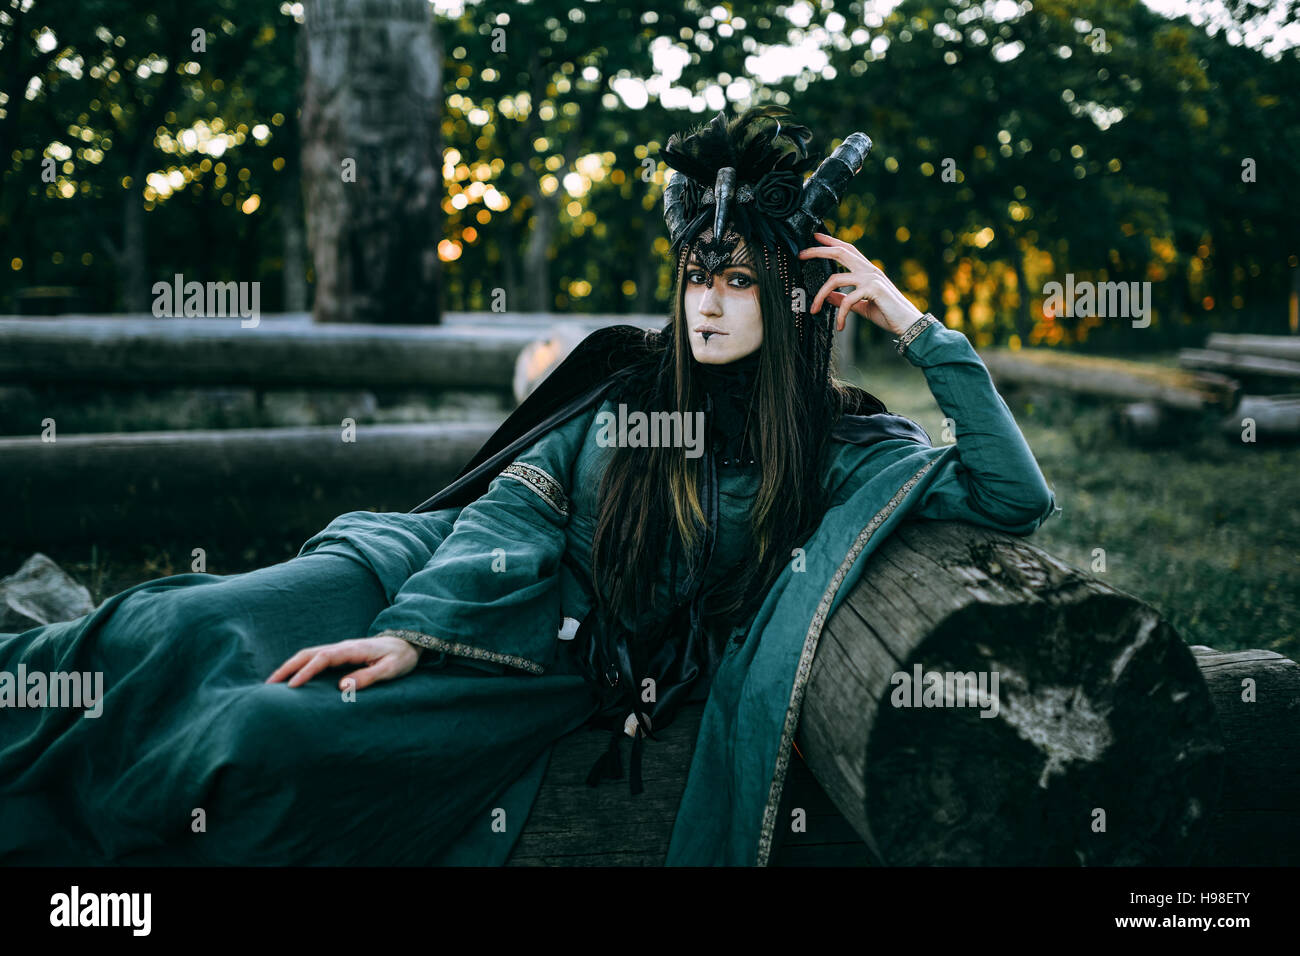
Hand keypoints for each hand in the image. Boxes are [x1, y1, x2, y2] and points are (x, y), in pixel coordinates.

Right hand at [266, 636, 422, 690]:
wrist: (409, 643)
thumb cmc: (401, 658)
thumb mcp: (390, 670)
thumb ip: (368, 677)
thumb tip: (342, 686)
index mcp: (353, 649)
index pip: (323, 658)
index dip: (306, 671)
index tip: (291, 686)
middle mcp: (343, 646)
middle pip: (309, 653)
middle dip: (288, 667)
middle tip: (269, 685)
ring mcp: (340, 649)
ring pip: (309, 654)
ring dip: (290, 666)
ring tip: (273, 683)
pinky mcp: (341, 654)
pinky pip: (315, 658)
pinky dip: (300, 666)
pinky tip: (292, 678)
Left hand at [797, 232, 923, 334]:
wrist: (908, 324)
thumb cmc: (887, 314)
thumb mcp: (860, 306)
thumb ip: (843, 299)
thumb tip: (826, 296)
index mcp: (867, 270)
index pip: (847, 249)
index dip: (831, 241)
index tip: (815, 236)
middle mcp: (869, 270)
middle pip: (840, 252)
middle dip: (818, 251)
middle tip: (800, 254)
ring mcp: (872, 278)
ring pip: (835, 278)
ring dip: (820, 295)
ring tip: (813, 309)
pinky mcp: (874, 290)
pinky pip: (847, 300)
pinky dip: (840, 315)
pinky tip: (839, 326)